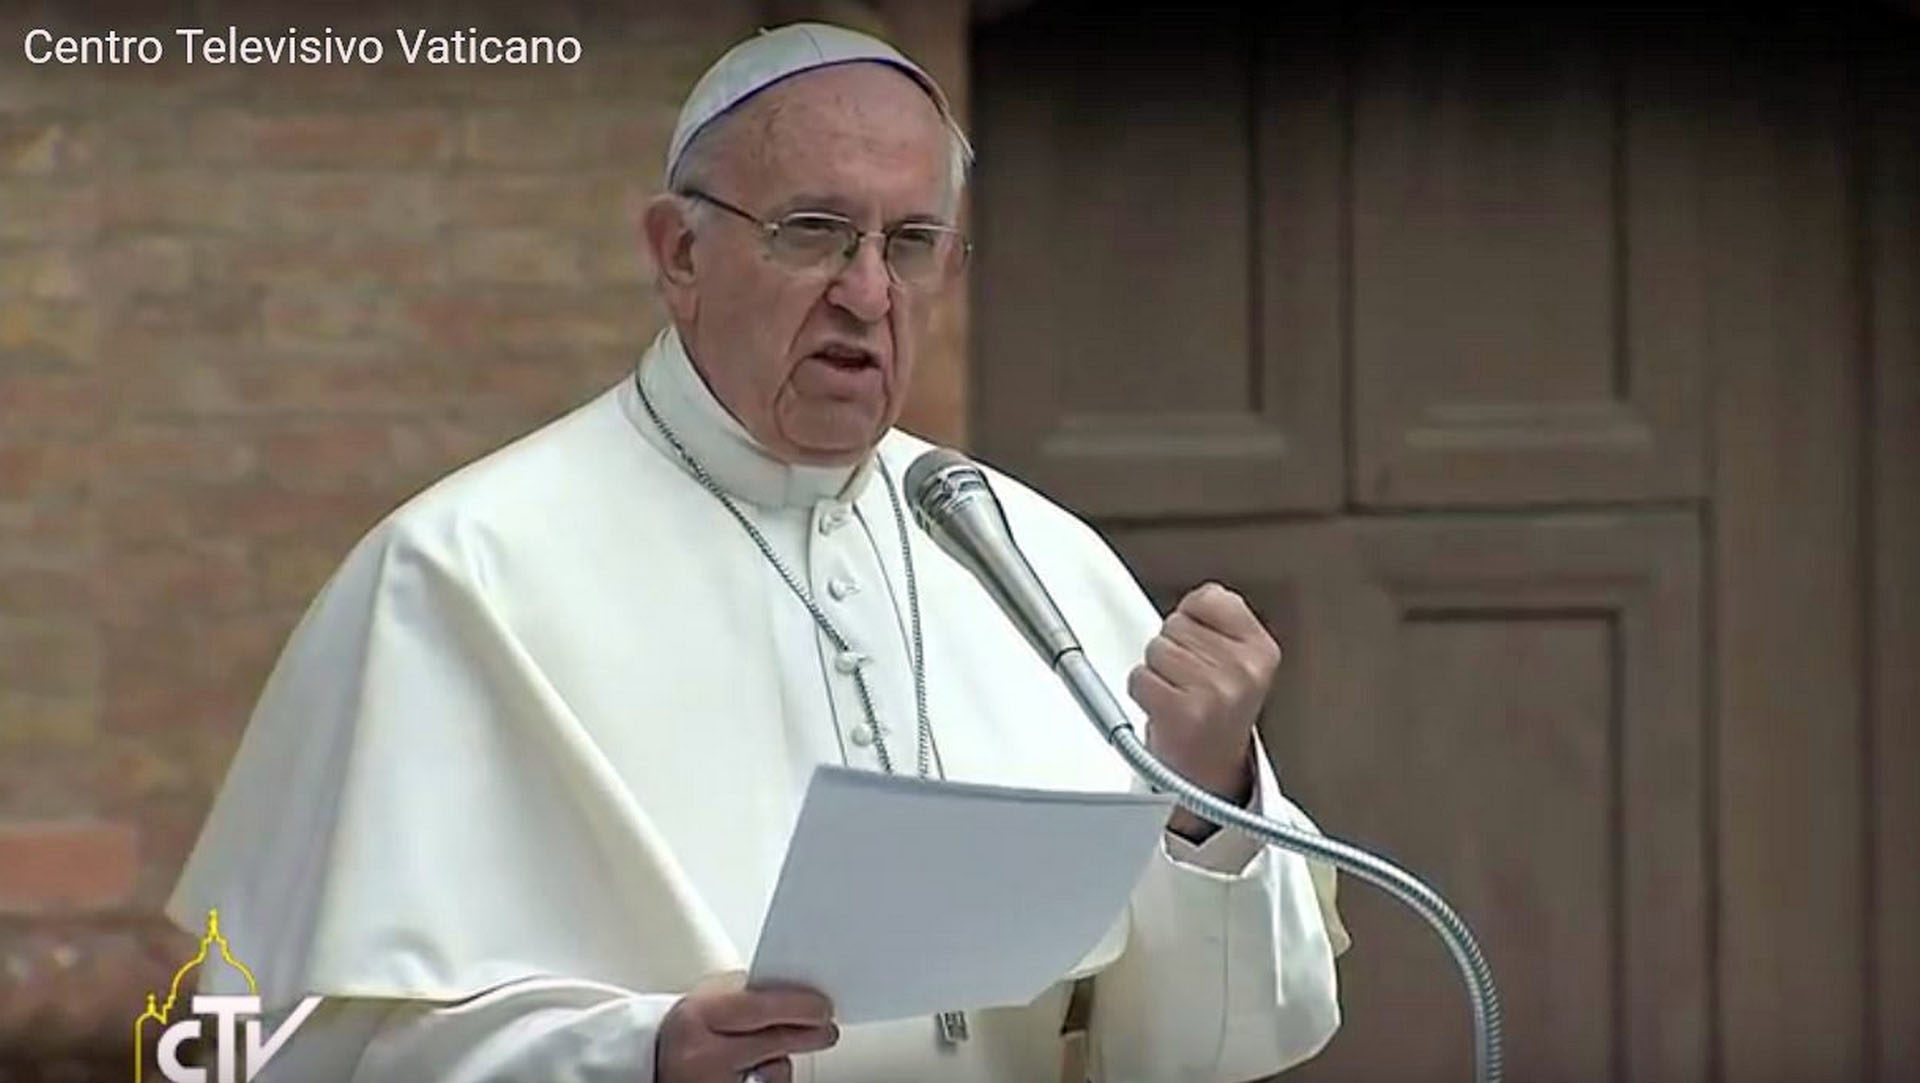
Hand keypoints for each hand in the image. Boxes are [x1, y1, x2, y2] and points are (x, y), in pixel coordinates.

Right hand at [655, 980, 838, 1082]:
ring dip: (781, 1062)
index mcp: (696, 1019)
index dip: (798, 1005)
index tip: (822, 1005)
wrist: (656, 1069)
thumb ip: (743, 997)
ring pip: (775, 1071)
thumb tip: (795, 991)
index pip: (759, 1007)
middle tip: (825, 1028)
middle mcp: (702, 1056)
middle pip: (776, 1041)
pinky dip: (769, 1081)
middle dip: (810, 1033)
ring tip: (762, 1056)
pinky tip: (752, 1075)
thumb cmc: (686, 1036)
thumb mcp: (704, 1005)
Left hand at [1126, 582, 1278, 840]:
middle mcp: (1243, 670)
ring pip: (1155, 649)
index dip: (1193, 619)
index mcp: (1262, 651)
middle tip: (1188, 682)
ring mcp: (1214, 691)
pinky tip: (1164, 709)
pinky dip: (1142, 692)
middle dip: (1173, 650)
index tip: (1200, 644)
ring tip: (1177, 695)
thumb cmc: (1215, 717)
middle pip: (1174, 624)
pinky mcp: (1182, 712)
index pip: (1209, 597)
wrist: (1208, 778)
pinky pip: (1139, 677)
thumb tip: (1198, 596)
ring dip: (1156, 672)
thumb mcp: (1239, 663)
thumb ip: (1221, 621)